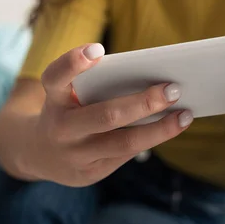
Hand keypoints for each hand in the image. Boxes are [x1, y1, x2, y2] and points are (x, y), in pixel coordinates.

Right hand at [27, 43, 192, 186]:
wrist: (39, 153)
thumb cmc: (66, 110)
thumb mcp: (68, 94)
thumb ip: (94, 85)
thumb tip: (150, 80)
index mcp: (54, 99)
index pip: (56, 77)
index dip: (74, 62)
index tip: (99, 49)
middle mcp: (61, 128)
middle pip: (106, 115)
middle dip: (144, 103)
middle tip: (173, 88)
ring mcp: (75, 154)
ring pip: (124, 142)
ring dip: (160, 129)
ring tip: (185, 114)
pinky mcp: (89, 173)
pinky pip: (125, 154)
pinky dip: (151, 138)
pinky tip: (171, 127)